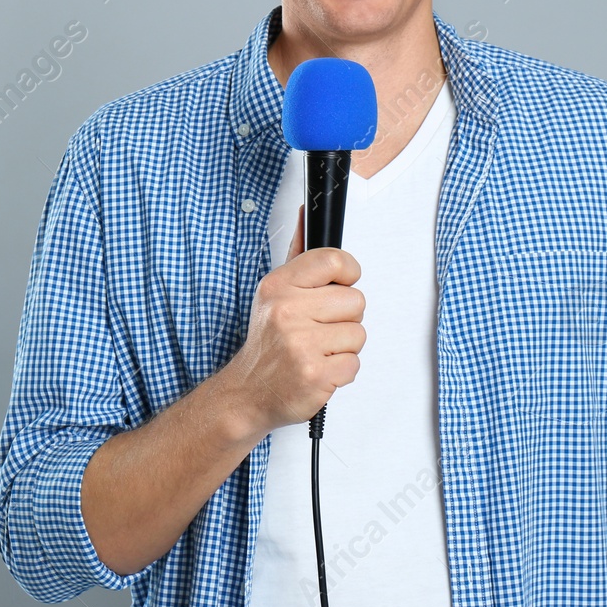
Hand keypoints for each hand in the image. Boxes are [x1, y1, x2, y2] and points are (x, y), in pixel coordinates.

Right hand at [220, 204, 365, 433]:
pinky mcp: (315, 375)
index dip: (348, 272)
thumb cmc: (268, 342)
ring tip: (318, 350)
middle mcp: (287, 312)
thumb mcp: (275, 293)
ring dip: (343, 346)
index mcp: (279, 286)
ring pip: (358, 334)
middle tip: (320, 329)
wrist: (248, 392)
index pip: (334, 260)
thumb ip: (297, 255)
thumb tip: (305, 214)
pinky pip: (354, 364)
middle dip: (344, 318)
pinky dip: (341, 371)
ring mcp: (300, 345)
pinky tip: (319, 368)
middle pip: (355, 300)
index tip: (341, 283)